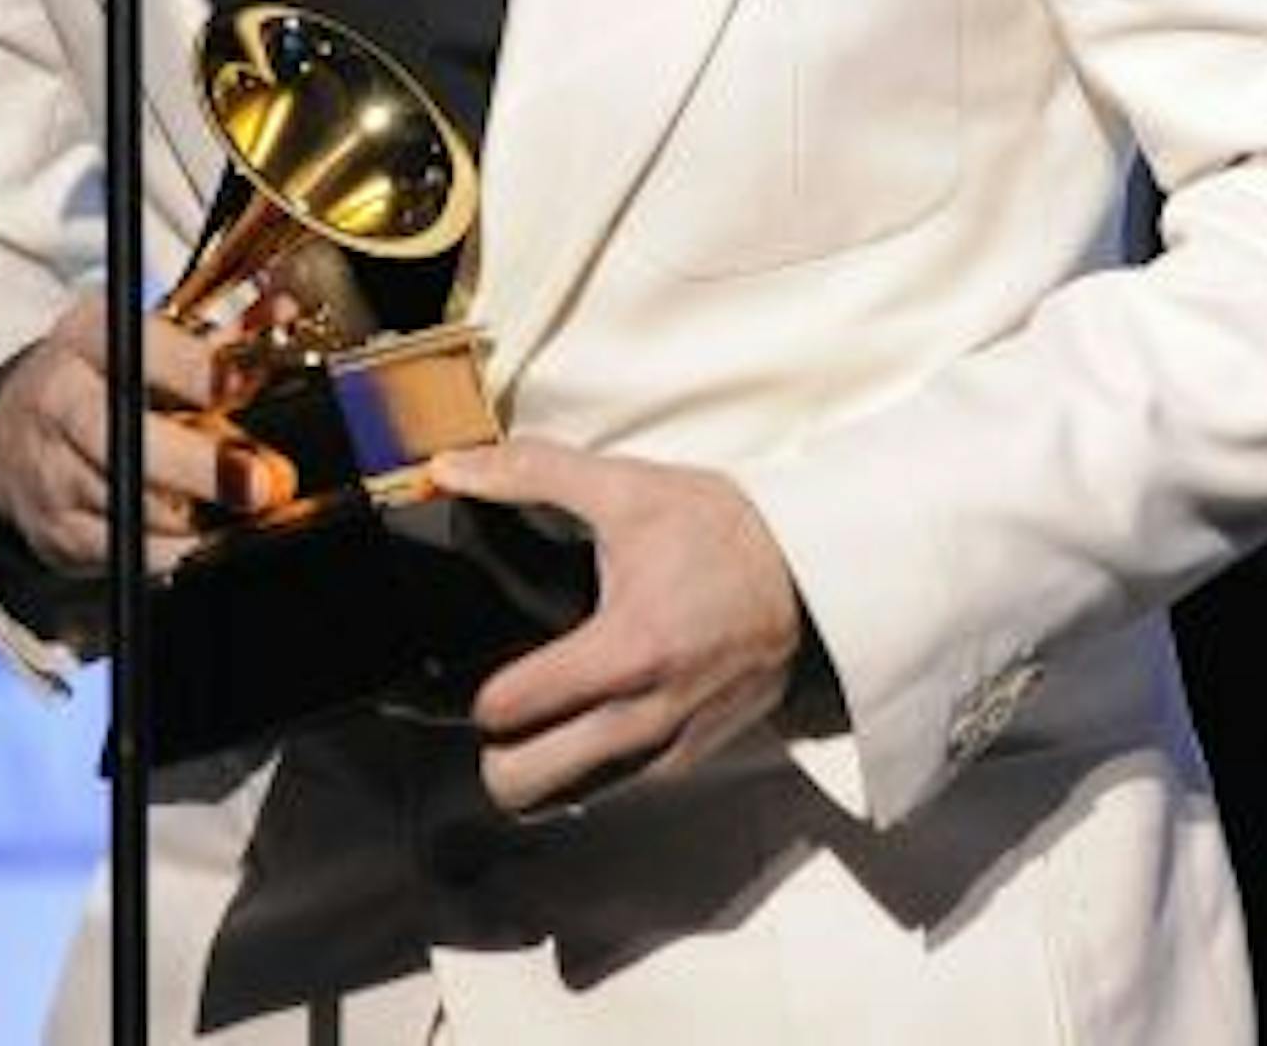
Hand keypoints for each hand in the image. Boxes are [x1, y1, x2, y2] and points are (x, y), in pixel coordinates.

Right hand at [0, 290, 287, 576]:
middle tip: (260, 482)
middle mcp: (60, 402)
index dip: (195, 369)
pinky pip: (129, 553)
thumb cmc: (105, 377)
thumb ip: (221, 333)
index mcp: (87, 338)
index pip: (140, 350)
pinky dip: (175, 548)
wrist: (14, 434)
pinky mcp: (58, 532)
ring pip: (133, 505)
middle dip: (200, 465)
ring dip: (197, 511)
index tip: (240, 384)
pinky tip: (201, 531)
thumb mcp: (149, 338)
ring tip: (243, 503)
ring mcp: (52, 472)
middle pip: (126, 439)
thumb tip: (283, 312)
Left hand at [431, 434, 802, 815]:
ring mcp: (669, 747)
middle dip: (496, 750)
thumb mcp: (628, 488)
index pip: (510, 710)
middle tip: (503, 709)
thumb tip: (453, 466)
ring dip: (537, 769)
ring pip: (562, 800)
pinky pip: (612, 791)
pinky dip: (586, 771)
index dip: (482, 693)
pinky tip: (585, 726)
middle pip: (522, 782)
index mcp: (626, 649)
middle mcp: (646, 715)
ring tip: (535, 725)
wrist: (813, 575)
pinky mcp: (690, 760)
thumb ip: (532, 473)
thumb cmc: (724, 533)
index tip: (488, 670)